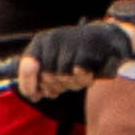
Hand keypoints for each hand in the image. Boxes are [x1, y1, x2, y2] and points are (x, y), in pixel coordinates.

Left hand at [18, 15, 134, 94]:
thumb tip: (32, 95)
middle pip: (47, 76)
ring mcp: (71, 41)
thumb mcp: (54, 65)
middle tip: (66, 82)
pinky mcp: (88, 45)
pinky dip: (85, 78)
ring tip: (79, 76)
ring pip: (64, 76)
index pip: (26, 65)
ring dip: (73, 83)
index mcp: (41, 42)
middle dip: (57, 86)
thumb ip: (40, 81)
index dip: (28, 84)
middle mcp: (53, 39)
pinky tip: (90, 74)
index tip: (35, 96)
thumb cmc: (77, 56)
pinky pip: (80, 71)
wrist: (107, 39)